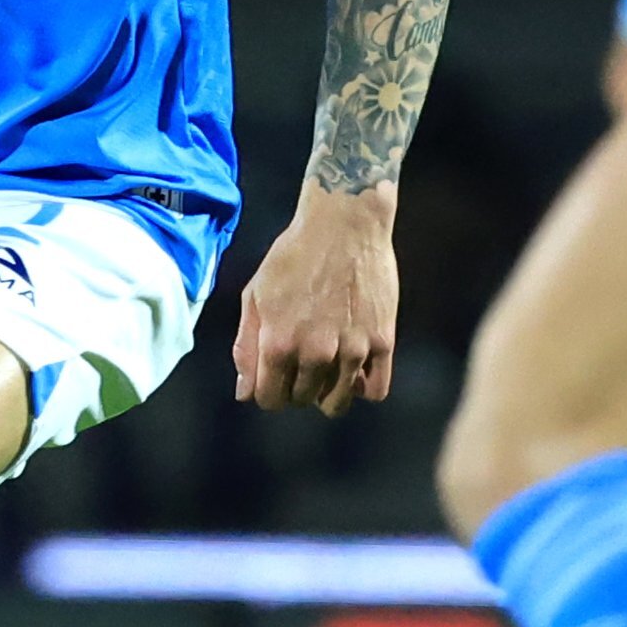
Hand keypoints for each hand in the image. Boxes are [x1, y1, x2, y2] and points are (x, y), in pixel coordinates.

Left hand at [233, 182, 400, 417]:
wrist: (344, 224)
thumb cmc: (293, 256)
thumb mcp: (254, 295)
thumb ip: (246, 346)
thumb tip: (244, 392)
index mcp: (278, 343)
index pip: (269, 399)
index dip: (268, 392)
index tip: (273, 377)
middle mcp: (315, 353)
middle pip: (301, 400)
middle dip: (295, 388)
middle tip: (298, 363)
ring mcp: (352, 350)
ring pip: (337, 402)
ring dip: (327, 393)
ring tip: (325, 368)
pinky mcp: (383, 341)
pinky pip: (375, 390)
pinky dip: (362, 387)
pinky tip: (353, 368)